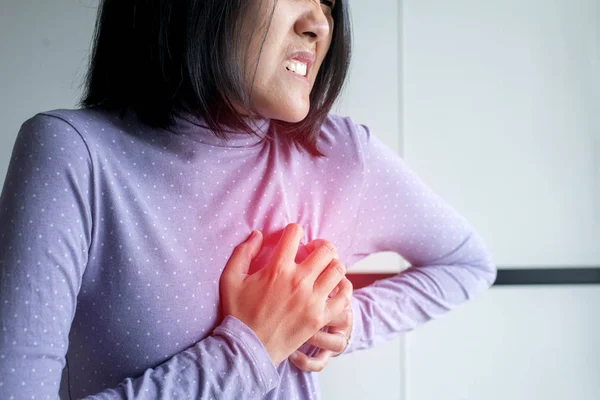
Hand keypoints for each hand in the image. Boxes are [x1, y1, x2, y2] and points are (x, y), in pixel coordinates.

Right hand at [219, 223, 351, 365]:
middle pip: (326, 249)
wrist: (248, 348)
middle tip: (312, 252)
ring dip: (332, 265)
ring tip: (323, 270)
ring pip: (338, 270)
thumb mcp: (230, 278)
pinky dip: (343, 288)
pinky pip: (344, 297)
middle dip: (320, 245)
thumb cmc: (238, 313)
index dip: (294, 231)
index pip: (295, 233)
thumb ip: (242, 252)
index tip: (291, 240)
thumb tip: (258, 234)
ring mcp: (312, 300)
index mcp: (277, 268)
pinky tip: (334, 287)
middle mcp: (299, 281)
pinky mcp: (320, 318)